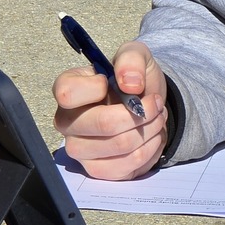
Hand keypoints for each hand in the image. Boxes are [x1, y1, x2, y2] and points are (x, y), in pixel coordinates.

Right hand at [53, 40, 168, 179]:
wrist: (147, 105)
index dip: (101, 87)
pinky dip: (151, 148)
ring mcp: (81, 149)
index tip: (125, 84)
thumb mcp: (136, 55)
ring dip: (151, 129)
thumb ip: (131, 59)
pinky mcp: (99, 169)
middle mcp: (67, 122)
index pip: (68, 93)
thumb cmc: (133, 80)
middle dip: (142, 113)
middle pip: (104, 124)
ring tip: (156, 118)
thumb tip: (130, 84)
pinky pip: (129, 164)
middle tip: (156, 104)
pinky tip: (152, 136)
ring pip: (122, 145)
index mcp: (68, 91)